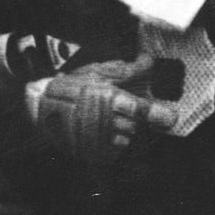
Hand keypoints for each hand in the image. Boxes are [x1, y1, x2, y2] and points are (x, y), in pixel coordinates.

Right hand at [27, 53, 175, 165]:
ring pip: (126, 137)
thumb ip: (127, 70)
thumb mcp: (97, 73)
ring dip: (121, 129)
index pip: (141, 110)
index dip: (158, 115)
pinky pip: (115, 149)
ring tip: (102, 118)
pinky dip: (111, 141)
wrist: (42, 109)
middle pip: (135, 124)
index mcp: (110, 99)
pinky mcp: (96, 153)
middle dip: (129, 117)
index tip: (172, 118)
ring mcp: (102, 140)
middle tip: (112, 108)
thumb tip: (147, 61)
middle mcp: (108, 122)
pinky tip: (98, 130)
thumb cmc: (70, 88)